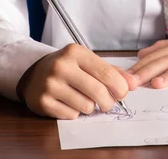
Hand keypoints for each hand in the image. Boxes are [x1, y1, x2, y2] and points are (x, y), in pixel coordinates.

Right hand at [16, 44, 137, 118]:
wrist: (34, 73)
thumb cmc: (67, 67)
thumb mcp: (87, 61)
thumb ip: (111, 71)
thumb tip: (133, 83)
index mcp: (75, 52)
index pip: (106, 73)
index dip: (120, 86)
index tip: (124, 93)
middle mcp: (62, 66)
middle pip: (98, 91)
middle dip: (108, 102)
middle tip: (108, 102)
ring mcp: (50, 84)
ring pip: (86, 106)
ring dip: (90, 107)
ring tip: (83, 98)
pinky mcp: (43, 102)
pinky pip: (72, 115)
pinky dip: (75, 112)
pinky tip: (69, 102)